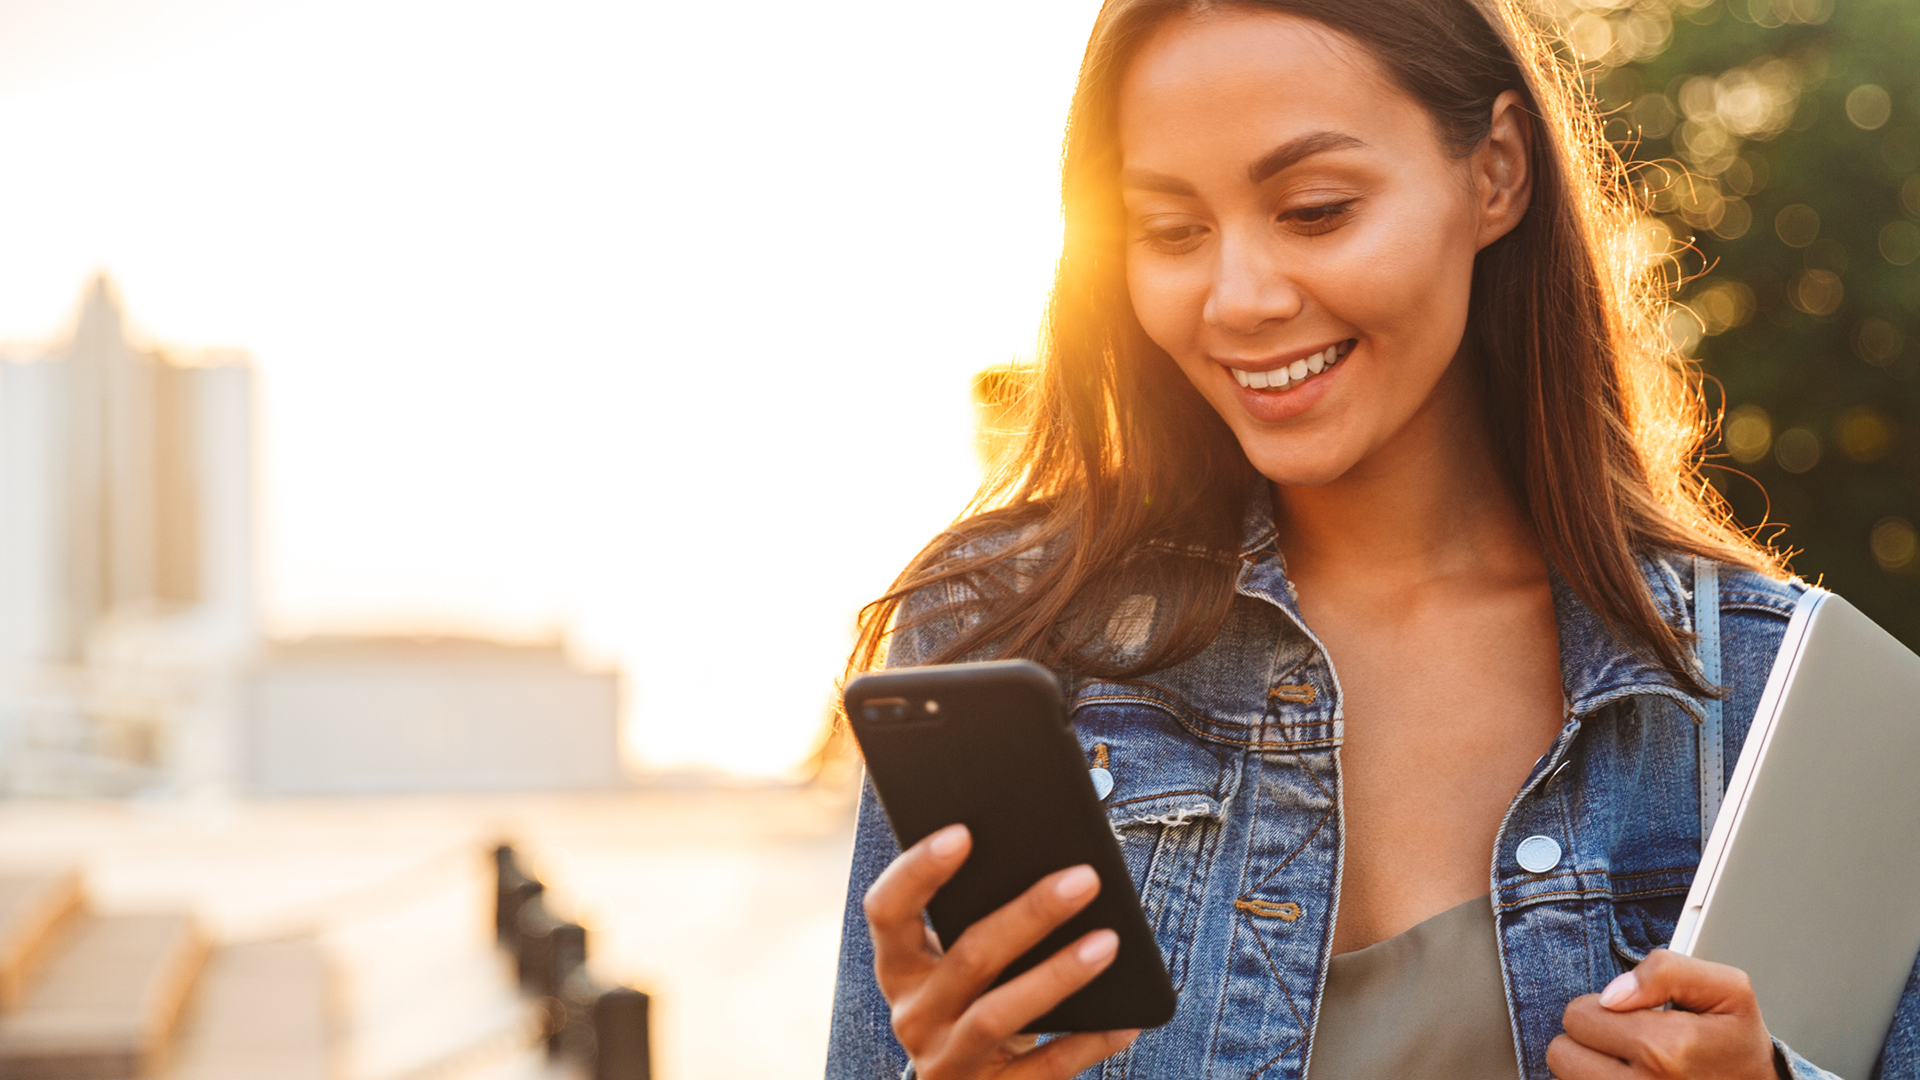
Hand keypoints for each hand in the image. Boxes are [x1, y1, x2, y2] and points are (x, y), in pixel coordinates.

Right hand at [862, 824, 1141, 1078]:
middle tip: (1084, 877)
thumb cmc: (977, 999)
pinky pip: (1044, 1070)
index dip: (918, 871)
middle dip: (1030, 914)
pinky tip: (1127, 1021)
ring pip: (1000, 1015)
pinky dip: (1088, 1043)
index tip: (963, 832)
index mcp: (900, 966)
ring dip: (1058, 975)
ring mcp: (948, 1061)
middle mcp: (913, 1014)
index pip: (888, 911)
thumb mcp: (962, 961)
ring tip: (1110, 942)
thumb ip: (981, 916)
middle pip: (968, 957)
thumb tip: (1056, 862)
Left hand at [1547, 948, 1780, 1079]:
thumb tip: (1612, 994)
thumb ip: (1666, 971)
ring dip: (1588, 1068)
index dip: (1602, 1007)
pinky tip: (1623, 1077)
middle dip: (1590, 1040)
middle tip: (1627, 1041)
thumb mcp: (1727, 989)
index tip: (1635, 1016)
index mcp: (1666, 1049)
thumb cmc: (1739, 1045)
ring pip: (1566, 1079)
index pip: (1578, 1015)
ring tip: (1626, 1063)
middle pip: (1561, 1052)